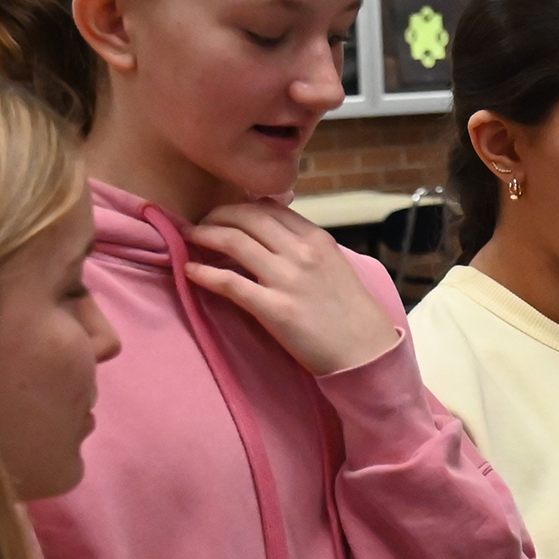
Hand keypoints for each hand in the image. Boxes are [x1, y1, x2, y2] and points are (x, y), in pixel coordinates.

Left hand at [182, 201, 402, 376]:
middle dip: (218, 214)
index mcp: (318, 239)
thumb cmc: (354, 315)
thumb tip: (277, 237)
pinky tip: (190, 271)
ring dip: (204, 235)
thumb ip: (308, 249)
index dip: (241, 206)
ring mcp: (288, 280)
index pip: (270, 207)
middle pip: (247, 217)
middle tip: (202, 223)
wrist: (368, 353)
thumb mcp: (337, 267)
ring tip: (191, 239)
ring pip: (234, 241)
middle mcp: (302, 252)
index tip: (227, 213)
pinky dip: (204, 273)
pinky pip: (229, 283)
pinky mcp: (275, 309)